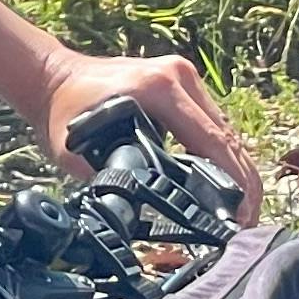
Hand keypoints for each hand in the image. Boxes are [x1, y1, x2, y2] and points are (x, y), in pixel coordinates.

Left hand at [39, 45, 260, 223]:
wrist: (50, 76)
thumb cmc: (60, 112)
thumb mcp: (78, 151)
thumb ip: (110, 179)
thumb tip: (140, 212)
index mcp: (159, 89)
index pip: (212, 141)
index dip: (233, 182)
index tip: (241, 215)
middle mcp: (179, 76)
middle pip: (228, 136)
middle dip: (244, 182)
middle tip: (249, 222)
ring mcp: (183, 76)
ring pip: (225, 130)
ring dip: (237, 169)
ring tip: (243, 210)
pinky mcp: (182, 83)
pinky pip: (212, 123)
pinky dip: (222, 153)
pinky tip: (227, 183)